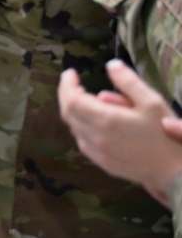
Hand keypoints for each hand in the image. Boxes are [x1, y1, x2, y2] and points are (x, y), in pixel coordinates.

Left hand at [58, 60, 181, 206]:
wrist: (176, 172)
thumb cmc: (167, 134)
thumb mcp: (152, 102)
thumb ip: (129, 82)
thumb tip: (110, 65)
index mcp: (106, 120)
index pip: (72, 100)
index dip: (67, 84)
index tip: (71, 73)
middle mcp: (96, 137)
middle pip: (69, 113)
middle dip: (67, 95)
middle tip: (75, 84)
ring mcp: (98, 153)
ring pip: (75, 128)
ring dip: (74, 111)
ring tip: (85, 98)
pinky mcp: (103, 163)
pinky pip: (83, 141)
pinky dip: (82, 126)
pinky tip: (94, 121)